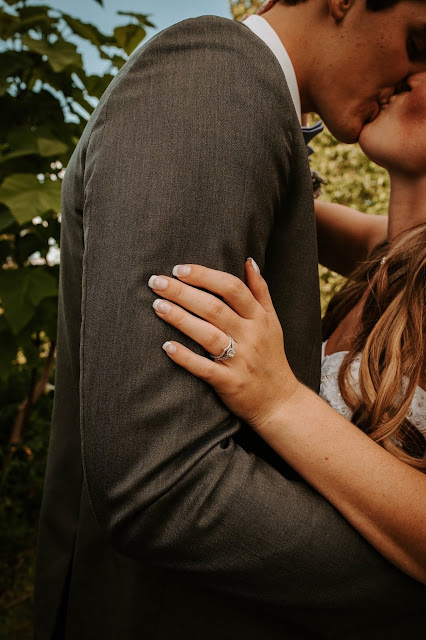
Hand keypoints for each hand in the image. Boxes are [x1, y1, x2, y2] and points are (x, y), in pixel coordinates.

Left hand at [147, 258, 300, 431]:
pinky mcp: (230, 382)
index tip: (179, 269)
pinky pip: (205, 368)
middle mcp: (251, 336)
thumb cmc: (271, 357)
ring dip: (180, 319)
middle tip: (156, 282)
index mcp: (259, 318)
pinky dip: (185, 357)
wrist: (280, 402)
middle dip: (183, 292)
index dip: (205, 276)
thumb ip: (260, 291)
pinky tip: (167, 346)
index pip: (232, 288)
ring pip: (208, 335)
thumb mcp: (272, 322)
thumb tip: (249, 261)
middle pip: (214, 308)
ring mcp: (241, 360)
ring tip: (157, 306)